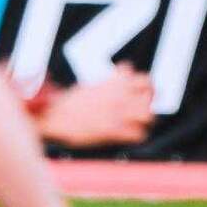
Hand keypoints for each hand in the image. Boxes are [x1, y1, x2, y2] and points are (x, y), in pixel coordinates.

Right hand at [38, 63, 154, 146]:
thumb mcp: (95, 85)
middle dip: (149, 101)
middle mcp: (119, 96)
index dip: (147, 88)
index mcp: (114, 83)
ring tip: (137, 123)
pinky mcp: (113, 130)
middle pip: (151, 94)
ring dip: (145, 120)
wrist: (54, 115)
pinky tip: (128, 136)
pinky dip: (135, 136)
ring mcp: (118, 113)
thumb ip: (113, 81)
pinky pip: (138, 135)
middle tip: (142, 108)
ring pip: (149, 114)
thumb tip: (126, 70)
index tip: (142, 94)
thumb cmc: (71, 102)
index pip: (144, 79)